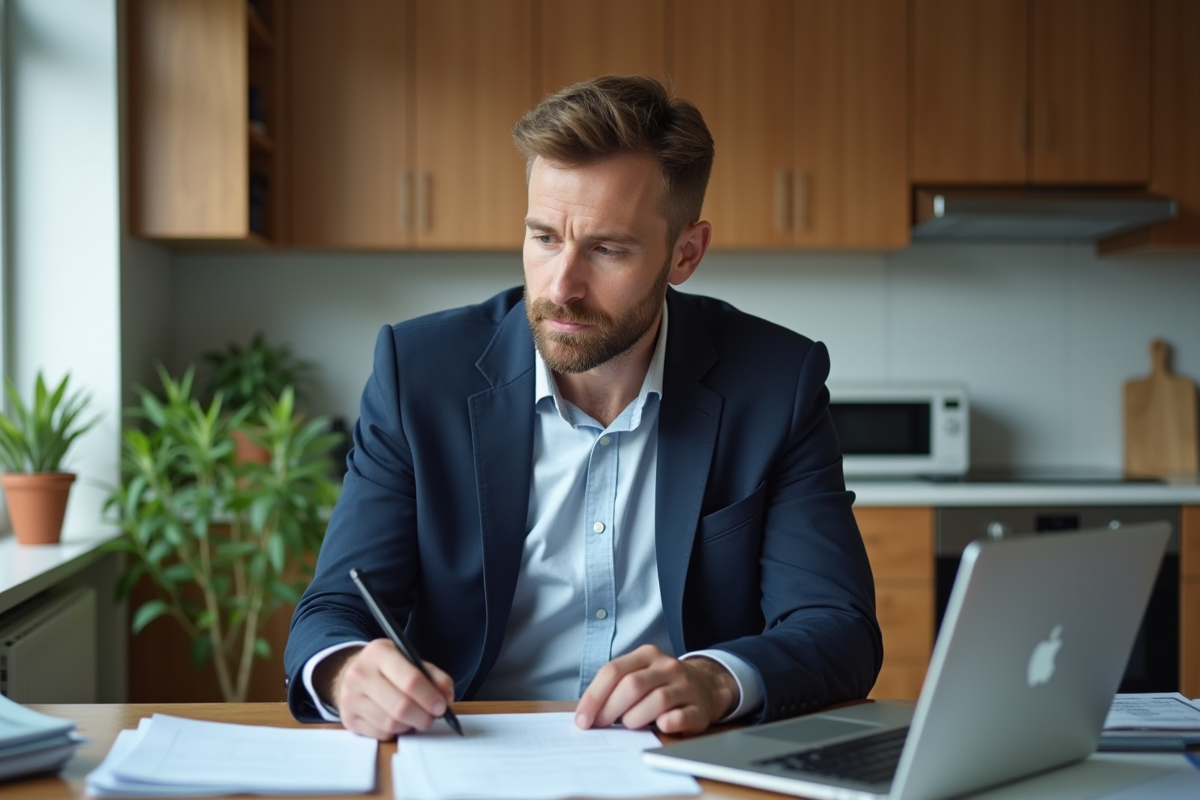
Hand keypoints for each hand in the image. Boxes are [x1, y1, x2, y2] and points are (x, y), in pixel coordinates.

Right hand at [317, 639, 455, 739]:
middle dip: (423, 716)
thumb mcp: (411, 660)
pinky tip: (398, 720)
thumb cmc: (389, 667)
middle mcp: (360, 674)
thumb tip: (446, 698)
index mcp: (379, 652)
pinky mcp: (348, 718)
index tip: (442, 706)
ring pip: (391, 724)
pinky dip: (395, 731)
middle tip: (433, 717)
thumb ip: (434, 676)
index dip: (430, 697)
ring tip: (416, 717)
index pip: (410, 680)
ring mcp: (350, 698)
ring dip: (410, 725)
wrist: (353, 672)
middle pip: (400, 707)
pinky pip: (380, 734)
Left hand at [574, 645, 738, 734]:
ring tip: (629, 725)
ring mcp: (686, 686)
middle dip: (610, 710)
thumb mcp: (641, 673)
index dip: (594, 697)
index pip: (613, 671)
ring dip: (635, 718)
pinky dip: (666, 724)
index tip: (582, 720)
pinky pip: (680, 717)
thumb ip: (617, 686)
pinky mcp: (699, 708)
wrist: (707, 685)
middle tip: (601, 726)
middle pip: (632, 685)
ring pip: (656, 701)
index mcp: (647, 655)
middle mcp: (667, 667)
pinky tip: (658, 726)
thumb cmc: (662, 684)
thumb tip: (586, 713)